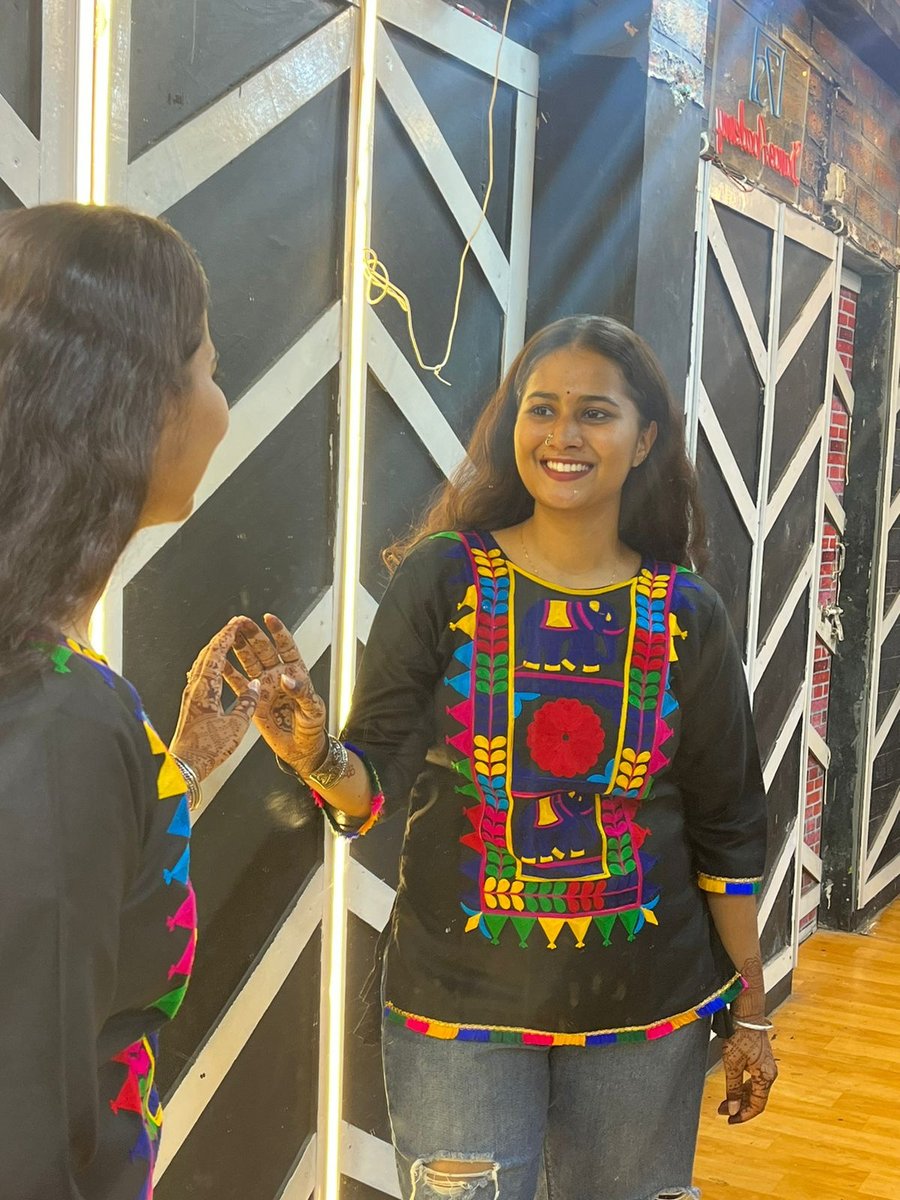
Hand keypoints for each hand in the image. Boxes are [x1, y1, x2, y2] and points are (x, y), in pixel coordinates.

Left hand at [169, 619, 260, 780]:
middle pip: (206, 653)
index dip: (227, 635)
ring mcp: (190, 695)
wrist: (185, 767)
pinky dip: (211, 663)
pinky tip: (215, 668)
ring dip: (215, 649)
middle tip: (235, 627)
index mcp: (205, 689)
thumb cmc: (207, 750)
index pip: (216, 653)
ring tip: (227, 642)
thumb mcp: (236, 727)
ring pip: (202, 663)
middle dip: (221, 637)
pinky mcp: (190, 704)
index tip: (237, 623)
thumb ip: (248, 703)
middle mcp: (195, 688)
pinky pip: (200, 675)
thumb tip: (255, 687)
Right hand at [223, 614, 327, 776]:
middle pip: (263, 649)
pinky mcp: (252, 700)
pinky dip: (228, 673)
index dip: (278, 631)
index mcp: (296, 672)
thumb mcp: (313, 709)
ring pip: (248, 661)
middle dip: (252, 634)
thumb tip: (286, 678)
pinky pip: (238, 683)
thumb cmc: (312, 727)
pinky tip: (219, 662)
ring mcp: (263, 686)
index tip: (268, 618)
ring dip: (238, 648)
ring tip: (227, 635)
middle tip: (239, 622)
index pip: (286, 646)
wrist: (300, 749)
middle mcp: (277, 675)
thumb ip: (301, 692)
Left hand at [718, 1026, 777, 1123]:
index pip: (757, 1105)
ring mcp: (767, 1066)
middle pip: (756, 1098)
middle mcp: (770, 1074)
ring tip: (724, 1101)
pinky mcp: (762, 1060)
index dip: (743, 1115)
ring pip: (755, 1089)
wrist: (747, 1014)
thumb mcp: (732, 1063)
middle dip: (739, 1106)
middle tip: (723, 1111)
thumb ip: (732, 1088)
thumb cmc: (740, 1035)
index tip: (730, 1120)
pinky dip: (744, 1086)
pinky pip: (754, 1079)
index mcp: (765, 1077)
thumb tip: (732, 1109)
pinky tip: (733, 1087)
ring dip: (740, 1097)